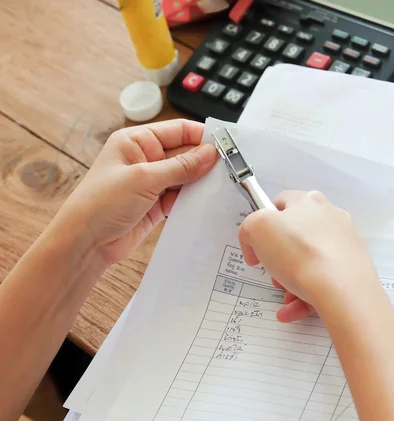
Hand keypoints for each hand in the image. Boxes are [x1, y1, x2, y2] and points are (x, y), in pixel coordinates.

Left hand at [58, 120, 216, 265]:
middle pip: (184, 154)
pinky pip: (180, 199)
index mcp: (136, 141)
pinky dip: (192, 201)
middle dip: (205, 162)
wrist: (86, 242)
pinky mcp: (155, 207)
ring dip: (200, 183)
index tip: (227, 144)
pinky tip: (207, 203)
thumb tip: (210, 154)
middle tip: (231, 170)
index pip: (177, 130)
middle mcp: (144, 160)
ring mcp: (150, 184)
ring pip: (185, 179)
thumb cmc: (101, 203)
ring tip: (223, 187)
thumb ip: (180, 166)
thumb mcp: (144, 178)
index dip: (202, 136)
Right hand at [239, 190, 376, 321]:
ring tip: (283, 296)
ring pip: (308, 262)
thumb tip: (253, 239)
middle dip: (278, 258)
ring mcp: (345, 245)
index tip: (256, 244)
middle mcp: (331, 219)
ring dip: (289, 281)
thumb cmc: (300, 254)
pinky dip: (304, 296)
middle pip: (295, 236)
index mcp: (310, 202)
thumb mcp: (256, 228)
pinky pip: (322, 282)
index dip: (263, 222)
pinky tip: (291, 310)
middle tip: (270, 273)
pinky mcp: (352, 269)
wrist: (342, 289)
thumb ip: (249, 227)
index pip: (282, 204)